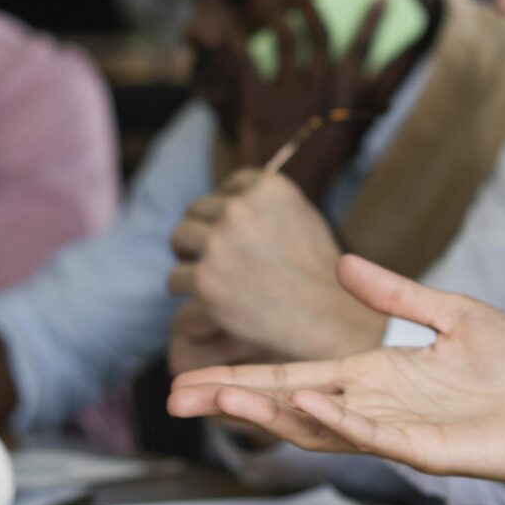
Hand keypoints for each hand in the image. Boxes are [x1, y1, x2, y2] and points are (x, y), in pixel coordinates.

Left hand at [166, 171, 382, 360]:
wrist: (328, 318)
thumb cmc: (321, 274)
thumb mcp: (305, 219)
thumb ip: (270, 204)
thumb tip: (237, 196)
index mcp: (268, 188)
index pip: (231, 186)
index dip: (228, 207)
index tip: (231, 227)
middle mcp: (240, 209)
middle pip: (197, 209)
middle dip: (202, 230)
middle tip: (207, 252)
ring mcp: (219, 244)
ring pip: (180, 237)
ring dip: (187, 255)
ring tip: (200, 272)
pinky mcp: (204, 280)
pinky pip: (176, 277)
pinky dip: (185, 287)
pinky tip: (200, 296)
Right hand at [166, 255, 504, 491]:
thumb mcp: (453, 314)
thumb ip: (398, 294)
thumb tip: (344, 263)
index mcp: (375, 375)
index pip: (294, 377)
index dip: (242, 377)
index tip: (187, 376)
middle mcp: (374, 407)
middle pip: (289, 406)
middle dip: (233, 401)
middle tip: (174, 397)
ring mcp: (397, 432)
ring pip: (320, 427)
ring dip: (271, 412)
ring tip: (221, 398)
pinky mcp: (428, 451)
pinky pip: (374, 437)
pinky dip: (338, 421)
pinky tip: (305, 401)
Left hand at [232, 0, 396, 199]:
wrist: (284, 190)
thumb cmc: (322, 158)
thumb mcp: (357, 128)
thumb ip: (374, 93)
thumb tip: (394, 58)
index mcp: (345, 96)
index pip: (363, 45)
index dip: (373, 17)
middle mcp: (318, 90)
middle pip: (318, 32)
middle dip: (311, 7)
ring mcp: (287, 94)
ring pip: (284, 37)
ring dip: (277, 15)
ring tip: (271, 6)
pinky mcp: (257, 101)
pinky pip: (249, 59)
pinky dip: (242, 39)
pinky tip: (239, 30)